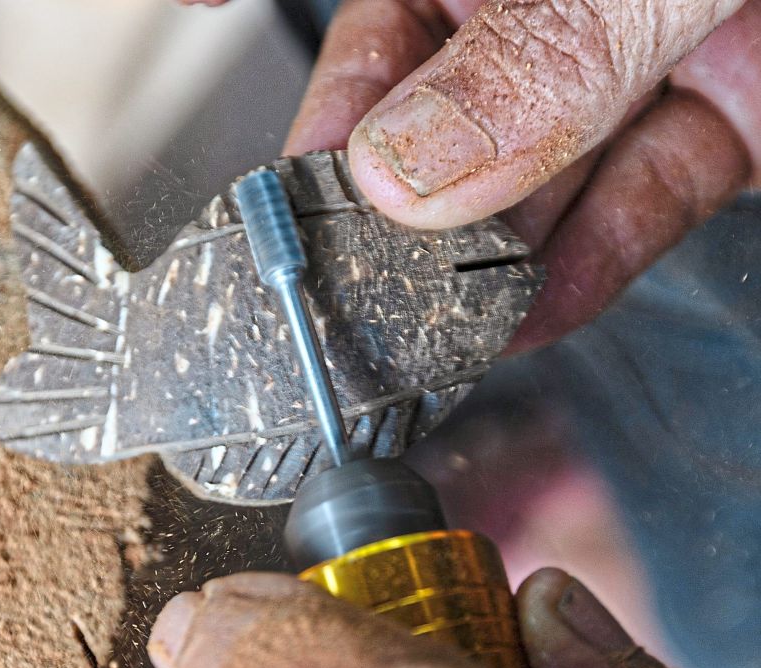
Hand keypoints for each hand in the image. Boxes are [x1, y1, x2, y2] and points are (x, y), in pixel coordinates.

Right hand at [181, 0, 759, 349]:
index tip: (259, 185)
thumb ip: (548, 50)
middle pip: (436, 99)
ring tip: (433, 329)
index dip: (291, 85)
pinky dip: (591, 262)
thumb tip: (403, 169)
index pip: (369, 11)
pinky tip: (533, 313)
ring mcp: (637, 47)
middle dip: (390, 202)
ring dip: (483, 255)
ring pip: (535, 163)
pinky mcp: (727, 110)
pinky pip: (640, 195)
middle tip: (348, 288)